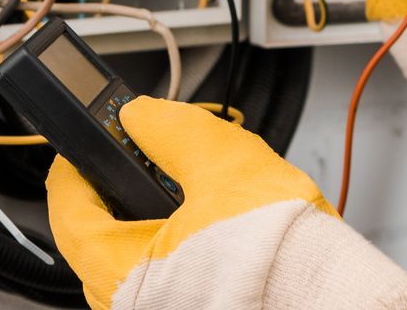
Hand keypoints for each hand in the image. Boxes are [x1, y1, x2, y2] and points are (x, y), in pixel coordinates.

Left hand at [46, 98, 406, 309]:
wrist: (338, 300)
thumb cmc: (283, 256)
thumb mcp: (224, 164)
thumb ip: (172, 131)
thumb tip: (142, 115)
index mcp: (119, 273)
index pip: (68, 210)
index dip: (76, 163)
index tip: (89, 138)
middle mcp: (130, 305)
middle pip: (102, 234)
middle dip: (125, 187)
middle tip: (148, 152)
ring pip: (140, 258)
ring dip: (159, 217)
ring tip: (198, 185)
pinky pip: (171, 278)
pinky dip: (184, 246)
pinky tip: (219, 224)